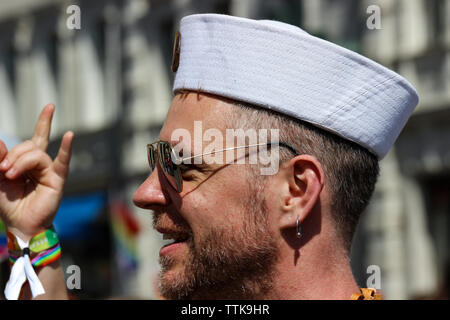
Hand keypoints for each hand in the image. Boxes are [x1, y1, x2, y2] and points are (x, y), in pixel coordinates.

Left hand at [0, 104, 72, 241]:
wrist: (19, 224)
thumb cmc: (9, 204)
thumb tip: (1, 142)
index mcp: (26, 162)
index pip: (25, 144)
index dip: (10, 150)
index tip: (1, 166)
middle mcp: (40, 164)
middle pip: (30, 145)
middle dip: (14, 154)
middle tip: (3, 169)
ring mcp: (50, 170)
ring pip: (37, 153)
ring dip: (21, 161)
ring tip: (11, 176)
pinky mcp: (58, 179)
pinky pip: (63, 161)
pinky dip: (66, 147)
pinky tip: (69, 135)